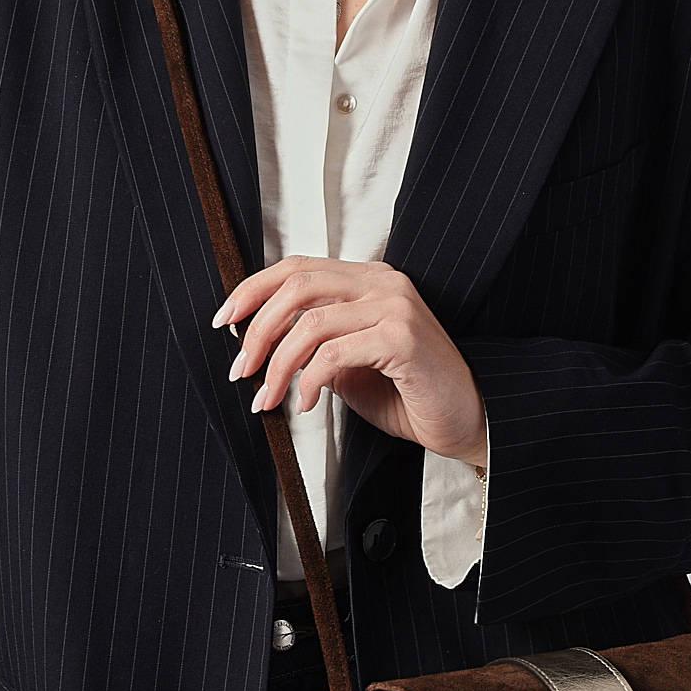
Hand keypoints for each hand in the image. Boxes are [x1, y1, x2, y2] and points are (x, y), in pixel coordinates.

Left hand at [214, 255, 487, 468]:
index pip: (297, 268)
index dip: (253, 290)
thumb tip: (261, 344)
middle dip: (258, 329)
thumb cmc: (408, 396)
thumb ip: (314, 346)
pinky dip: (309, 381)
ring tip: (267, 398)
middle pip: (297, 286)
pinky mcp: (403, 338)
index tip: (225, 322)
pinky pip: (334, 353)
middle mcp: (383, 282)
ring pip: (310, 322)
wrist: (465, 422)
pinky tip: (307, 404)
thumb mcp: (348, 366)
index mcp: (369, 280)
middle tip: (240, 368)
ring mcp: (396, 306)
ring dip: (277, 365)